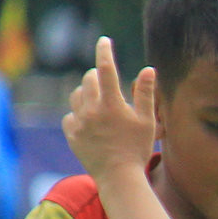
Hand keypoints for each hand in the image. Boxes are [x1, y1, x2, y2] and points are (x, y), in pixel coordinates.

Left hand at [63, 37, 158, 178]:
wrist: (119, 177)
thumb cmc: (137, 149)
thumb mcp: (147, 121)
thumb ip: (145, 94)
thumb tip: (148, 69)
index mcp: (112, 104)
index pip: (105, 68)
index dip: (104, 51)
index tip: (104, 40)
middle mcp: (92, 109)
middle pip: (88, 79)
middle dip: (96, 76)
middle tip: (105, 82)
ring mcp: (79, 122)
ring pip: (77, 95)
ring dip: (86, 93)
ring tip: (97, 103)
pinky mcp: (72, 134)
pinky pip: (70, 116)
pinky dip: (78, 115)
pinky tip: (88, 123)